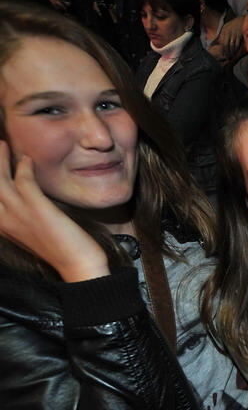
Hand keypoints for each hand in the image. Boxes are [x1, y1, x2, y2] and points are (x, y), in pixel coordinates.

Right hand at [0, 142, 109, 281]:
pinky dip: (24, 166)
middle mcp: (1, 220)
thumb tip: (21, 192)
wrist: (77, 265)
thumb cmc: (57, 247)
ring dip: (0, 159)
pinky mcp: (37, 208)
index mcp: (0, 226)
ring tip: (3, 144)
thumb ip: (20, 213)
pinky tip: (28, 159)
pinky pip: (24, 180)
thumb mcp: (30, 230)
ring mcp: (17, 214)